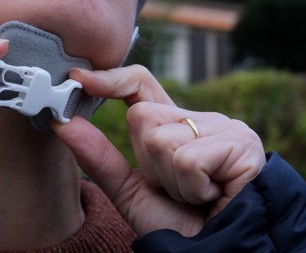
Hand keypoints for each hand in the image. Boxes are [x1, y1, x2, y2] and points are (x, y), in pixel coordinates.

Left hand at [52, 65, 265, 236]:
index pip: (142, 85)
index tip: (79, 78)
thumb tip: (63, 123)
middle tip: (177, 189)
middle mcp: (203, 119)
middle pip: (142, 116)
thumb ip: (100, 158)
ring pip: (163, 140)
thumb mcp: (131, 192)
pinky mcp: (242, 144)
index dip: (112, 79)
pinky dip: (192, 189)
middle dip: (149, 164)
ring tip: (197, 197)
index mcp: (178, 126)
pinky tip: (212, 197)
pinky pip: (188, 160)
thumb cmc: (182, 226)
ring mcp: (226, 128)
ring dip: (172, 182)